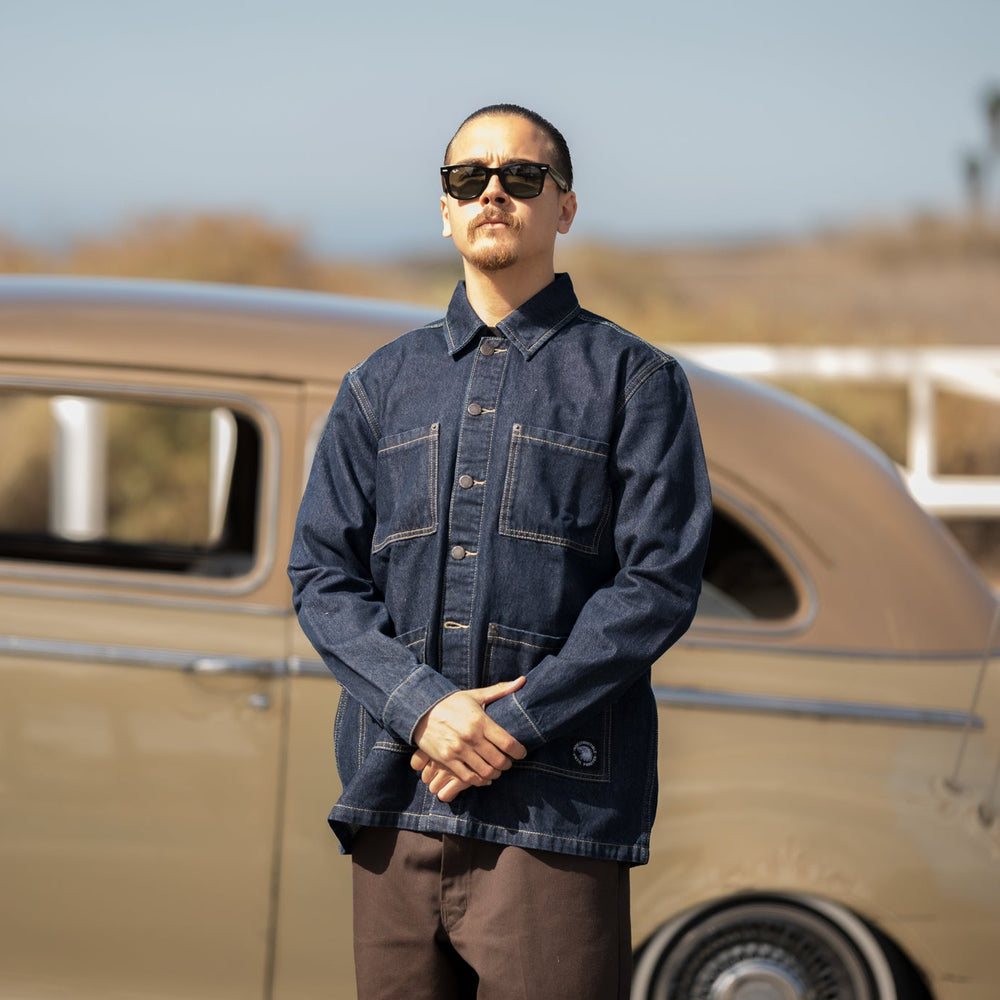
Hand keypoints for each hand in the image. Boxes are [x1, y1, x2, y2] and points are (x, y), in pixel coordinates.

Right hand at [410, 677, 526, 799]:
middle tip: (509, 762)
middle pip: (499, 760)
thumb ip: (500, 690)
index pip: (507, 742)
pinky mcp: (446, 759)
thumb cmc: (452, 702)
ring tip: (497, 769)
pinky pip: (468, 777)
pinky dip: (479, 781)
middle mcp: (470, 736)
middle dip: (508, 764)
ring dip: (495, 773)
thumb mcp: (475, 695)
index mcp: (480, 720)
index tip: (522, 753)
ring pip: (485, 771)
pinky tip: (484, 777)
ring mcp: (458, 749)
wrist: (421, 709)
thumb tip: (523, 681)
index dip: (519, 751)